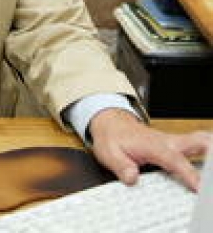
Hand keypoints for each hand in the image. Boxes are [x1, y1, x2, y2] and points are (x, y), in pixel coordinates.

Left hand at [89, 108, 211, 190]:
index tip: (200, 188)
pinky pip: (197, 147)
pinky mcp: (176, 146)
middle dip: (211, 155)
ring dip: (211, 152)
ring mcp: (174, 143)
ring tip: (211, 176)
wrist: (111, 124)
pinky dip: (208, 155)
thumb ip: (121, 166)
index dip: (188, 174)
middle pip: (198, 142)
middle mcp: (168, 142)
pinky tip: (209, 170)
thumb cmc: (112, 138)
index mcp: (153, 145)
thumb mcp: (109, 153)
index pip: (175, 160)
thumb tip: (132, 178)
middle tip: (211, 178)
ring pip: (201, 141)